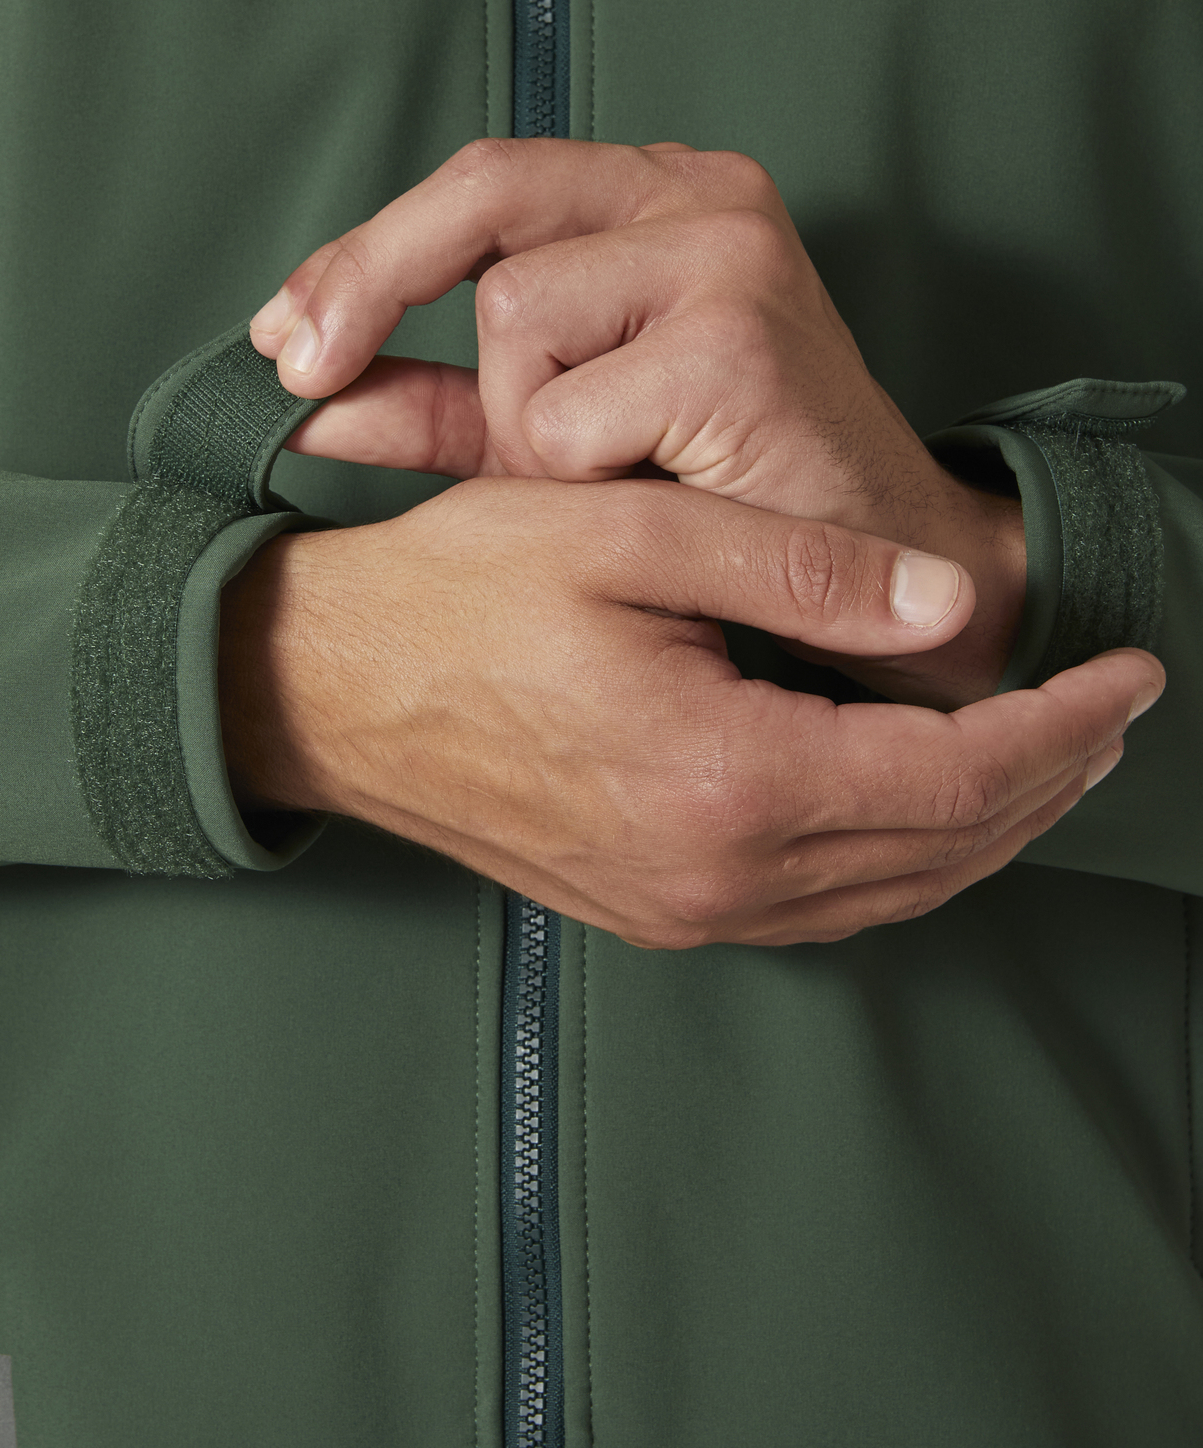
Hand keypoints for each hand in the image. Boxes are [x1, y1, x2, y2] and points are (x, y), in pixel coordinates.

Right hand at [218, 476, 1157, 947]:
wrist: (326, 688)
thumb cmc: (457, 595)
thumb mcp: (627, 536)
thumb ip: (801, 571)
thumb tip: (947, 610)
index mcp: (723, 778)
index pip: (954, 776)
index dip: (1061, 724)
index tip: (1131, 669)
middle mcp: (713, 875)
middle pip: (941, 850)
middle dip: (1047, 780)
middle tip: (1111, 712)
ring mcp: (680, 909)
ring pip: (890, 892)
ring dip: (984, 829)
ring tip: (1046, 756)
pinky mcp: (652, 911)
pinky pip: (821, 908)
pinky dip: (902, 861)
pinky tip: (924, 807)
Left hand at [250, 139, 1024, 708]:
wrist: (879, 576)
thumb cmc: (721, 498)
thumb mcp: (553, 439)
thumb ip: (437, 404)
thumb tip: (298, 392)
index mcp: (661, 196)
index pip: (483, 181)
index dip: (370, 251)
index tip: (284, 331)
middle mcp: (701, 194)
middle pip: (482, 200)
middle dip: (371, 282)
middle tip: (299, 367)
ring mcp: (728, 254)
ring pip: (516, 314)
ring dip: (527, 422)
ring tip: (618, 471)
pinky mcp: (739, 338)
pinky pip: (568, 409)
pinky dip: (578, 471)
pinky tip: (657, 488)